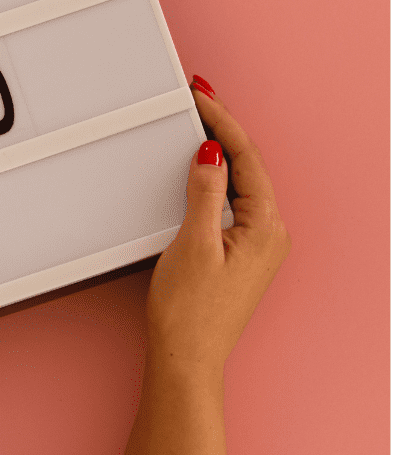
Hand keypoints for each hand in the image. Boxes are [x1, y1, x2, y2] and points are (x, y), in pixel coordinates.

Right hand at [146, 76, 290, 378]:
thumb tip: (212, 154)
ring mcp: (255, 245)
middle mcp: (268, 234)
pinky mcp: (238, 254)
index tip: (202, 97)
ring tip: (199, 124)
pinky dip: (214, 180)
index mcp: (265, 227)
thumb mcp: (193, 242)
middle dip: (222, 130)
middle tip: (199, 100)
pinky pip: (230, 202)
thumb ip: (205, 193)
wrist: (186, 357)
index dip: (222, 121)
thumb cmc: (189, 313)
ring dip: (218, 153)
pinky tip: (199, 171)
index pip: (246, 158)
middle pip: (247, 166)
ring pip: (239, 183)